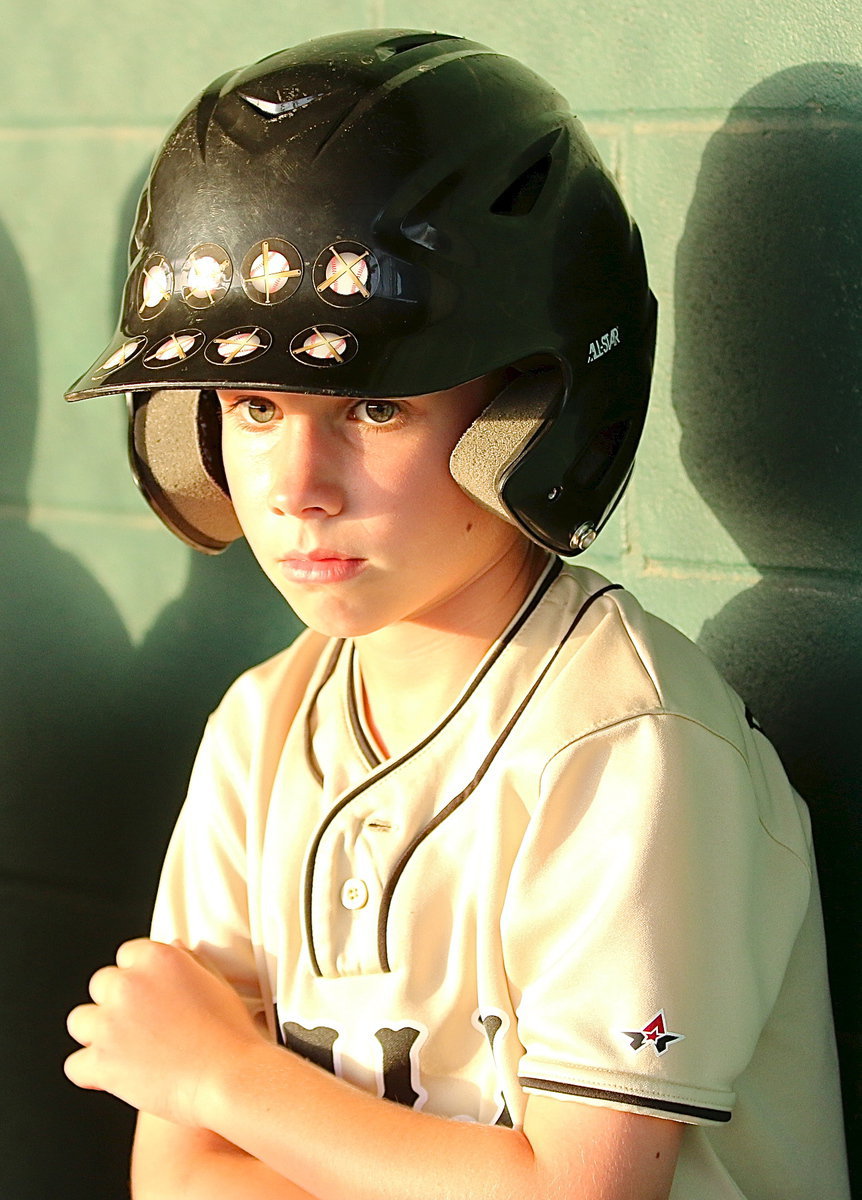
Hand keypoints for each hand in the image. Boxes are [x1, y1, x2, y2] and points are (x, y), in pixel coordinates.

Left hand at [65, 939, 264, 1126]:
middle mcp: (128, 983)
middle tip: (140, 1026)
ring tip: (124, 1051)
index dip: (138, 977)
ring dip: (96, 1034)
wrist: (230, 1078)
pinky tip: (115, 1078)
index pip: (127, 955)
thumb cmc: (230, 1032)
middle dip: (115, 1004)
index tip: (149, 997)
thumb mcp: (215, 981)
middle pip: (101, 985)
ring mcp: (110, 1022)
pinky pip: (75, 1065)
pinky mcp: (101, 1061)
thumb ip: (188, 960)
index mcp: (157, 958)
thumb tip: (172, 945)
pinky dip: (92, 1073)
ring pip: (80, 1021)